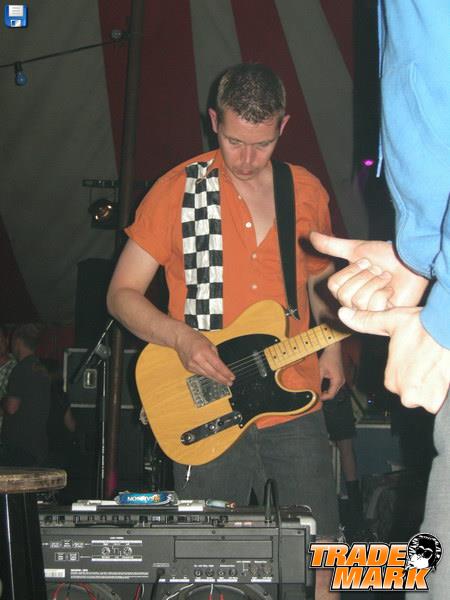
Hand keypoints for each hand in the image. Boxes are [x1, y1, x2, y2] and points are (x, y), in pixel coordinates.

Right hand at [174, 326, 234, 385]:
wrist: (181, 338)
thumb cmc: (195, 339)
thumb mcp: (209, 344)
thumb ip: (216, 356)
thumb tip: (221, 367)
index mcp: (204, 351)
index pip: (217, 365)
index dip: (225, 373)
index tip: (231, 377)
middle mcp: (197, 359)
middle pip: (212, 373)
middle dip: (222, 379)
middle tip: (229, 382)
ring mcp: (191, 364)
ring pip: (206, 375)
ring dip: (216, 379)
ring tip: (223, 381)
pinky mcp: (188, 368)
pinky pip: (200, 373)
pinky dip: (207, 375)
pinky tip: (213, 376)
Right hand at [310, 233, 428, 309]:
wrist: (412, 260)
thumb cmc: (386, 256)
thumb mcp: (356, 250)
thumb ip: (332, 245)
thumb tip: (310, 235)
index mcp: (346, 291)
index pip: (334, 285)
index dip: (351, 271)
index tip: (366, 263)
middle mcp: (355, 305)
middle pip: (345, 294)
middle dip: (364, 277)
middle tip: (378, 270)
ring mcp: (369, 312)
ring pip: (359, 300)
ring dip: (376, 282)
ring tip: (386, 278)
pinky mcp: (383, 317)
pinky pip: (374, 305)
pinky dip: (385, 291)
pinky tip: (392, 289)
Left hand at [318, 345, 344, 399]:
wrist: (333, 349)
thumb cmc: (328, 357)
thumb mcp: (320, 370)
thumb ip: (318, 381)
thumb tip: (314, 389)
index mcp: (337, 380)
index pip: (331, 395)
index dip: (323, 398)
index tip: (316, 398)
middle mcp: (341, 381)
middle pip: (333, 394)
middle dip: (324, 395)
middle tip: (316, 394)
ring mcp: (341, 379)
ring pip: (334, 390)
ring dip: (326, 392)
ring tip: (318, 390)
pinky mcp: (340, 377)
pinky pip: (334, 386)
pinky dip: (329, 388)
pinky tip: (322, 386)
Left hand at [338, 306, 449, 412]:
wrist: (446, 329)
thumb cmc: (423, 325)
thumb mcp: (390, 320)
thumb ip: (366, 321)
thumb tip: (343, 313)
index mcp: (391, 379)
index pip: (399, 381)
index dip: (411, 369)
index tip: (419, 357)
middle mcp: (403, 393)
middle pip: (413, 391)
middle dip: (421, 379)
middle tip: (429, 361)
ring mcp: (420, 399)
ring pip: (427, 396)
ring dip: (433, 385)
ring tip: (436, 366)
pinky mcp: (436, 403)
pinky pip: (438, 401)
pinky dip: (442, 391)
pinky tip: (443, 374)